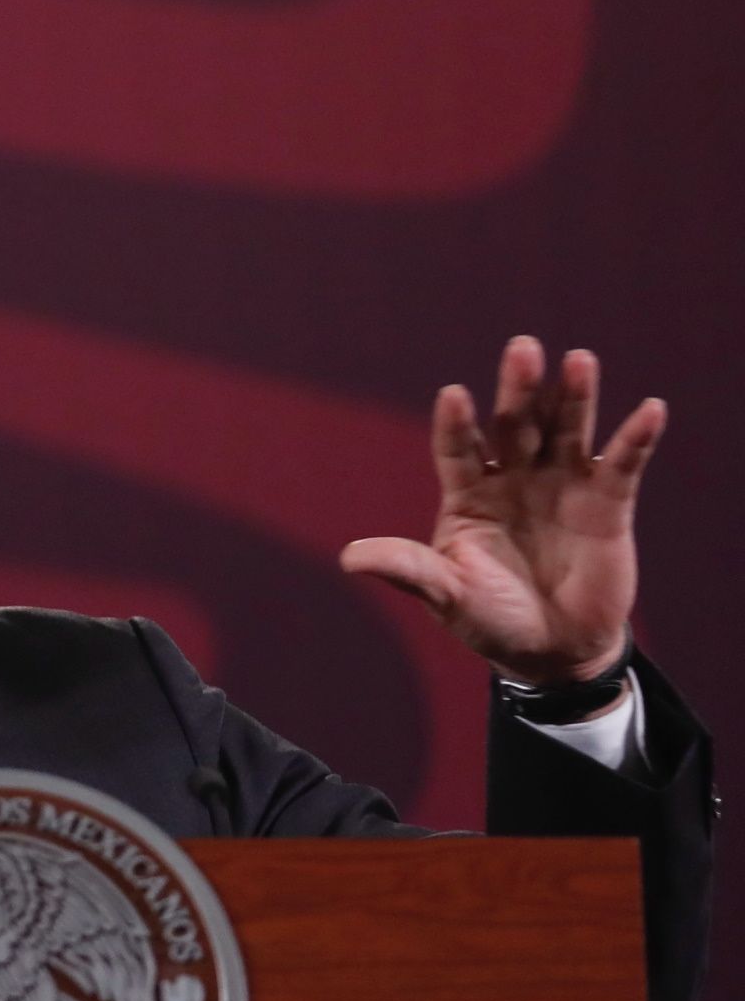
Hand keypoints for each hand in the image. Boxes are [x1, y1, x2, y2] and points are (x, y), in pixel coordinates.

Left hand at [340, 336, 664, 686]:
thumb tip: (348, 559)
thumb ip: (407, 570)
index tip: (453, 395)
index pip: (457, 449)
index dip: (456, 424)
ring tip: (577, 360)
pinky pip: (623, 463)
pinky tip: (651, 410)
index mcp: (468, 494)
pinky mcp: (607, 502)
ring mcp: (562, 484)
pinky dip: (637, 438)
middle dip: (518, 389)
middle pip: (515, 424)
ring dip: (574, 396)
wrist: (551, 651)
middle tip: (522, 348)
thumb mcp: (446, 596)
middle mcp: (513, 477)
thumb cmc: (489, 619)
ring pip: (567, 429)